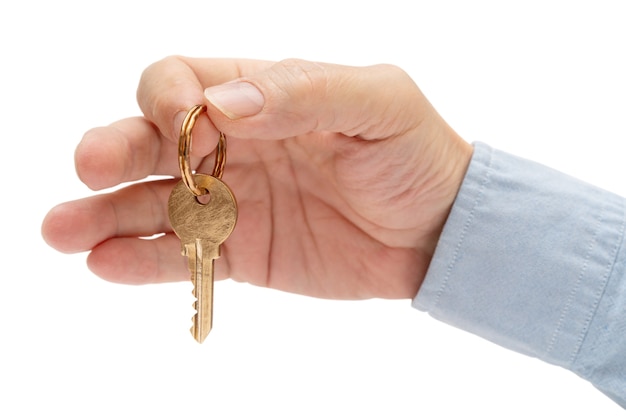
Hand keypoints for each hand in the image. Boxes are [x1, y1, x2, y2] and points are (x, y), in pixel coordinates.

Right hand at [41, 57, 471, 299]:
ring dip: (104, 215)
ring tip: (63, 232)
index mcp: (259, 96)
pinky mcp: (241, 253)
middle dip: (114, 151)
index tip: (182, 124)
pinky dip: (145, 261)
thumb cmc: (415, 154)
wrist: (439, 231)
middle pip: (150, 141)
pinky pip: (183, 256)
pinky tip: (109, 265)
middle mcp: (233, 146)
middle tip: (90, 169)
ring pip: (153, 203)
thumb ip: (301, 91)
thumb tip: (224, 103)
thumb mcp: (376, 102)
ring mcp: (233, 202)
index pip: (182, 83)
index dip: (166, 98)